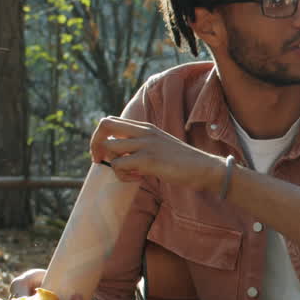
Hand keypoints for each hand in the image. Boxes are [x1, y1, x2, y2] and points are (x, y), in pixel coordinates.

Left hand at [90, 116, 225, 191]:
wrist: (204, 168)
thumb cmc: (183, 162)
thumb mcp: (160, 146)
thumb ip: (142, 145)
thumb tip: (118, 155)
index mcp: (146, 128)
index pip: (111, 120)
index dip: (101, 136)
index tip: (104, 153)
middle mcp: (144, 132)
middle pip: (104, 125)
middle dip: (95, 144)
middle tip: (99, 160)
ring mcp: (146, 144)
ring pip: (109, 148)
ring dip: (113, 165)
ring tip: (130, 174)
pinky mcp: (147, 159)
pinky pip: (119, 165)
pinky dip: (123, 175)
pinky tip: (139, 178)